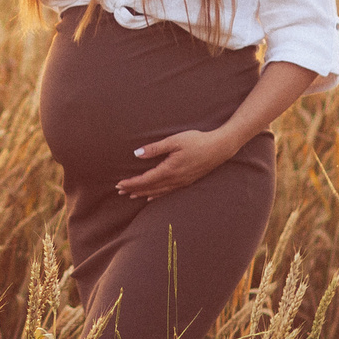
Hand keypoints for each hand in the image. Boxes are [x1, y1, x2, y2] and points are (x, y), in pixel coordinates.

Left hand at [116, 129, 239, 200]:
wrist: (220, 147)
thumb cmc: (197, 141)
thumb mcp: (174, 141)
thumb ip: (155, 148)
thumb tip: (137, 154)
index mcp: (169, 170)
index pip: (145, 180)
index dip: (131, 183)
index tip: (119, 185)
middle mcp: (174, 180)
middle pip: (150, 188)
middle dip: (134, 189)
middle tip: (119, 191)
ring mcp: (181, 182)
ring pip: (158, 192)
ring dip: (144, 193)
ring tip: (131, 195)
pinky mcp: (187, 181)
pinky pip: (168, 192)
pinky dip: (157, 195)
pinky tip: (151, 197)